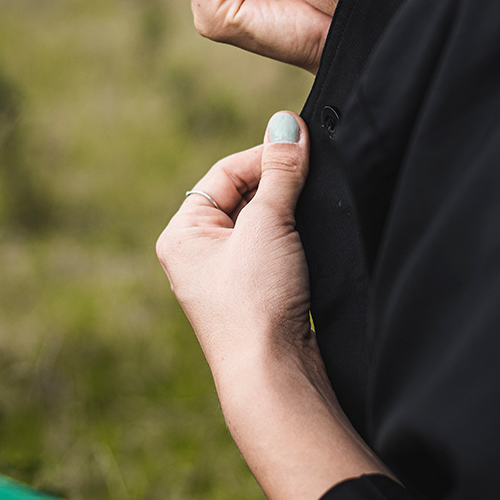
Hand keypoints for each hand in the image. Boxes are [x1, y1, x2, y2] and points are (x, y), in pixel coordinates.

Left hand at [157, 111, 390, 499]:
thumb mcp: (269, 224)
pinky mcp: (257, 298)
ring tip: (315, 208)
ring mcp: (226, 279)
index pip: (226, 172)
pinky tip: (316, 240)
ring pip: (263, 224)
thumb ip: (281, 171)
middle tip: (314, 177)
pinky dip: (297, 240)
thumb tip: (288, 123)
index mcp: (182, 233)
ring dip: (290, 212)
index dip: (266, 156)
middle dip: (280, 185)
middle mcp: (197, 254)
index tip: (305, 147)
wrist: (274, 376)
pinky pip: (276, 251)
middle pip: (243, 196)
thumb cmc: (257, 300)